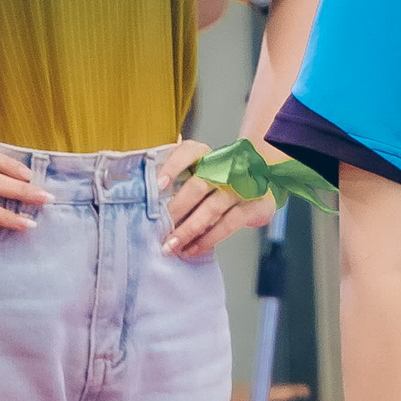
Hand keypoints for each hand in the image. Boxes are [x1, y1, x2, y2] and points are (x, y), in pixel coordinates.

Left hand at [159, 137, 273, 257]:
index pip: (189, 153)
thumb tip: (141, 190)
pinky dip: (208, 239)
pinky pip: (227, 225)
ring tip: (171, 245)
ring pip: (211, 209)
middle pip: (199, 186)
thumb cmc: (218, 179)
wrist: (260, 182)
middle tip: (158, 228)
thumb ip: (173, 176)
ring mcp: (242, 188)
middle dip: (176, 209)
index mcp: (207, 154)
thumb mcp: (198, 170)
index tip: (158, 186)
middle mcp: (227, 168)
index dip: (173, 167)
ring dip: (188, 229)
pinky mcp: (254, 208)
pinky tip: (192, 248)